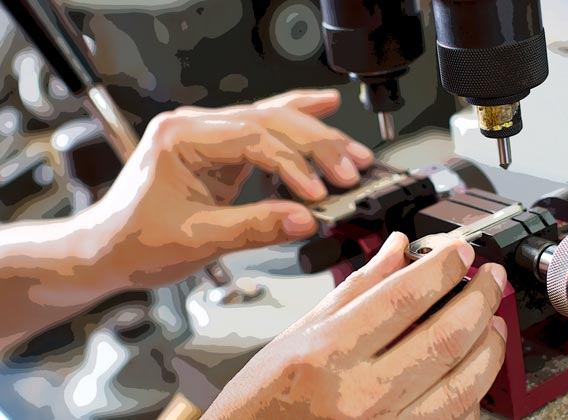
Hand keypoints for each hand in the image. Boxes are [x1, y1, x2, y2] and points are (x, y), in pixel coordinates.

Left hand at [85, 89, 373, 288]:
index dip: (292, 164)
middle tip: (351, 166)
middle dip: (316, 144)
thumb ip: (256, 227)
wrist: (108, 250)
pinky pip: (265, 129)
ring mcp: (208, 135)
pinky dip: (296, 123)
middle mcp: (194, 127)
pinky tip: (323, 106)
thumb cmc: (135, 242)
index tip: (319, 192)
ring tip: (351, 150)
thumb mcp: (197, 240)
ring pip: (272, 120)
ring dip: (315, 135)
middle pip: (268, 121)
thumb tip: (306, 220)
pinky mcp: (220, 149)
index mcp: (180, 138)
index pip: (252, 138)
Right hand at [205, 233, 508, 418]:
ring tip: (493, 320)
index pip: (404, 296)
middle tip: (490, 278)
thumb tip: (397, 249)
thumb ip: (356, 288)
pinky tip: (473, 368)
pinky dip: (473, 389)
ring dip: (490, 346)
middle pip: (446, 336)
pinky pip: (454, 419)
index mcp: (328, 352)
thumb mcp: (300, 332)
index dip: (444, 266)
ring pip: (463, 384)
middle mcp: (359, 394)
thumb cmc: (265, 398)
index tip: (461, 252)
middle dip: (482, 298)